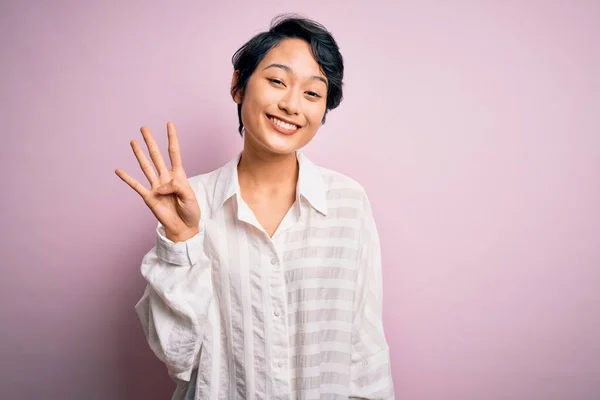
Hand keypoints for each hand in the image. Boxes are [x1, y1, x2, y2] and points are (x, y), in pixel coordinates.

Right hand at [115, 122, 200, 241]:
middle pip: (156, 156)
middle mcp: (165, 178)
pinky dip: (127, 178)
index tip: (169, 124)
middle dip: (150, 142)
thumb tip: (160, 186)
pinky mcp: (149, 197)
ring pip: (146, 167)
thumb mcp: (189, 196)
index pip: (174, 153)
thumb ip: (176, 187)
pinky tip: (119, 170)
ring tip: (133, 141)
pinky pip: (136, 186)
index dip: (172, 138)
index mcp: (178, 176)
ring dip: (139, 154)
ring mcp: (156, 187)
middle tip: (143, 128)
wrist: (184, 227)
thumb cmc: (190, 211)